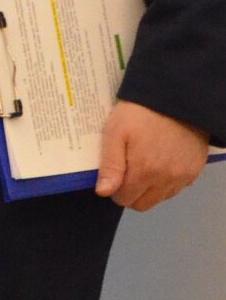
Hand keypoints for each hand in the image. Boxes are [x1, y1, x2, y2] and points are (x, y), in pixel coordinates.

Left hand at [94, 100, 208, 210]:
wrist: (175, 96)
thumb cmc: (140, 112)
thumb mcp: (116, 132)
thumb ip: (110, 165)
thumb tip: (104, 192)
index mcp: (145, 172)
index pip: (125, 199)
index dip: (115, 189)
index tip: (115, 174)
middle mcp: (167, 179)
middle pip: (143, 204)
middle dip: (131, 193)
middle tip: (128, 171)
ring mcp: (184, 175)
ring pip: (160, 197)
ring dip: (149, 189)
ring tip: (145, 165)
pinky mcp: (195, 169)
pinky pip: (177, 187)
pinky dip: (167, 182)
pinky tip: (162, 163)